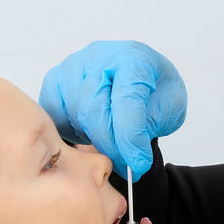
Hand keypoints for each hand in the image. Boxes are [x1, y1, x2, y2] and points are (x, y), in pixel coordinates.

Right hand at [39, 40, 186, 180]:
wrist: (135, 78)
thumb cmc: (152, 90)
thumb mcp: (170, 106)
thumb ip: (153, 123)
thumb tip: (129, 149)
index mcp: (132, 57)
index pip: (126, 100)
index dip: (131, 138)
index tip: (139, 164)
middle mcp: (97, 57)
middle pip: (94, 112)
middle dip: (111, 148)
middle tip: (126, 166)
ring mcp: (70, 70)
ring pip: (75, 119)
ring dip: (94, 141)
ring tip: (112, 142)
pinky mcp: (52, 85)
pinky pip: (57, 121)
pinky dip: (74, 134)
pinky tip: (92, 131)